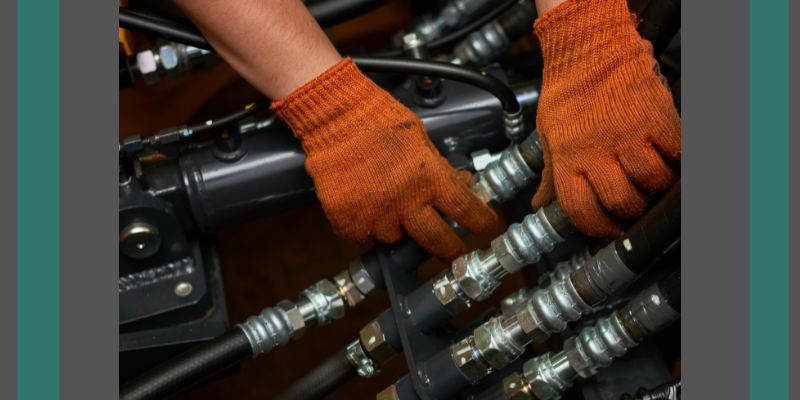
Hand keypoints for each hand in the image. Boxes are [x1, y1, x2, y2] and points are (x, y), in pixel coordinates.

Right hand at [272, 58, 497, 261]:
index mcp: (429, 177)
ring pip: (395, 237)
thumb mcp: (420, 139)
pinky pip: (362, 234)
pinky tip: (363, 202)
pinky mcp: (348, 221)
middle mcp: (404, 200)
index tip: (487, 229)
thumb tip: (459, 184)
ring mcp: (375, 214)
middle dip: (450, 251)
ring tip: (386, 200)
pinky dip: (364, 224)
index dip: (482, 223)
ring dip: (396, 225)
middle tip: (454, 254)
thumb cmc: (377, 119)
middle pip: (437, 241)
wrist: (334, 116)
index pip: (466, 210)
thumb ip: (438, 168)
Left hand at [530, 0, 680, 236]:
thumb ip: (550, 175)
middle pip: (621, 202)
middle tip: (632, 203)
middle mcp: (597, 150)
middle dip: (630, 211)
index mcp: (567, 158)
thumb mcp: (548, 135)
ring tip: (649, 178)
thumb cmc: (568, 92)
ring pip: (652, 182)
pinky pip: (675, 154)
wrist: (590, 49)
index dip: (597, 227)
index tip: (607, 228)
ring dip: (655, 186)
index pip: (581, 211)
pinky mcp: (655, 119)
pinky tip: (666, 157)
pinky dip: (676, 161)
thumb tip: (539, 205)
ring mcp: (628, 135)